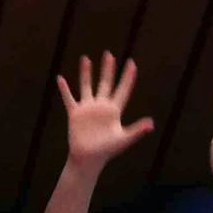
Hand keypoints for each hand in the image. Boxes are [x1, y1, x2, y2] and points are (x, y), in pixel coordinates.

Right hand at [58, 52, 153, 170]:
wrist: (88, 158)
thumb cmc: (107, 150)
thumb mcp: (124, 139)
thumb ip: (137, 130)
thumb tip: (152, 123)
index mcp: (114, 110)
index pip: (123, 89)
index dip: (128, 77)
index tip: (132, 63)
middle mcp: (101, 106)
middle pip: (105, 83)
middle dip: (108, 69)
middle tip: (109, 54)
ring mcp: (87, 109)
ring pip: (87, 86)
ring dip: (86, 73)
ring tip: (86, 58)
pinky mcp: (75, 114)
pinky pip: (69, 98)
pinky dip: (64, 89)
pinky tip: (60, 78)